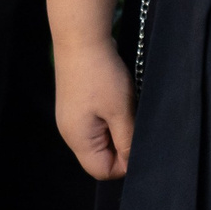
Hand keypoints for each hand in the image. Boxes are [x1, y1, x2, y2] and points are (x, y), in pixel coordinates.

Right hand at [54, 34, 137, 179]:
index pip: (102, 171)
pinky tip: (118, 99)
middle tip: (135, 121)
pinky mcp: (76, 105)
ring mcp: (71, 118)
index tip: (140, 141)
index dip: (125, 163)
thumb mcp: (120, 111)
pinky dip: (110, 116)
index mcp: (78, 140)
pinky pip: (96, 122)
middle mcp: (70, 133)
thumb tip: (133, 162)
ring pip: (100, 138)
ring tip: (126, 108)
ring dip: (117, 128)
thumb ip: (127, 141)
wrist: (81, 38)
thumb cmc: (101, 75)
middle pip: (100, 156)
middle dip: (122, 145)